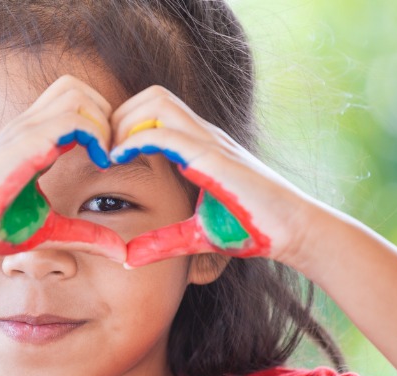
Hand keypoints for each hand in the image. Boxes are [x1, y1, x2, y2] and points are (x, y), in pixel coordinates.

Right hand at [0, 75, 126, 262]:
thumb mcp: (51, 230)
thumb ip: (86, 236)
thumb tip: (120, 254)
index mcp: (32, 140)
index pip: (72, 104)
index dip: (100, 124)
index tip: (110, 161)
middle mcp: (28, 127)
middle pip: (76, 87)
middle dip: (105, 114)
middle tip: (112, 153)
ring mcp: (24, 131)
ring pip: (77, 94)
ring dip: (102, 122)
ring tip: (105, 157)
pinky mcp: (25, 143)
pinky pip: (73, 119)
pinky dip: (96, 135)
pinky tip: (99, 164)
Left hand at [109, 86, 313, 266]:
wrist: (295, 231)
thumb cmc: (251, 229)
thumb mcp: (197, 235)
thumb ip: (164, 242)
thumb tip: (130, 258)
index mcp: (199, 146)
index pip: (154, 110)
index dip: (123, 123)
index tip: (104, 155)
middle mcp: (204, 135)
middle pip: (151, 95)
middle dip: (118, 115)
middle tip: (101, 150)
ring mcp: (210, 142)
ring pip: (157, 102)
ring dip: (124, 122)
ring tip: (109, 154)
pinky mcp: (215, 158)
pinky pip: (167, 133)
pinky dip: (136, 139)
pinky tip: (120, 159)